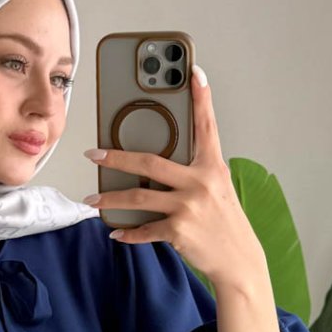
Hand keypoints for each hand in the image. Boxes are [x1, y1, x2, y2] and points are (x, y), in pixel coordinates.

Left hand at [83, 65, 266, 291]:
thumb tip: (160, 165)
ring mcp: (189, 207)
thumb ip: (196, 171)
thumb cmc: (225, 222)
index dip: (201, 98)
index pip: (206, 126)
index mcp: (212, 167)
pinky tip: (115, 230)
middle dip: (117, 157)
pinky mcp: (179, 232)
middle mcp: (200, 183)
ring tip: (93, 198)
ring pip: (139, 197)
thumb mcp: (218, 188)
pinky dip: (128, 232)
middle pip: (150, 162)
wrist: (238, 260)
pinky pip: (145, 230)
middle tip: (95, 154)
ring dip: (111, 198)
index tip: (194, 71)